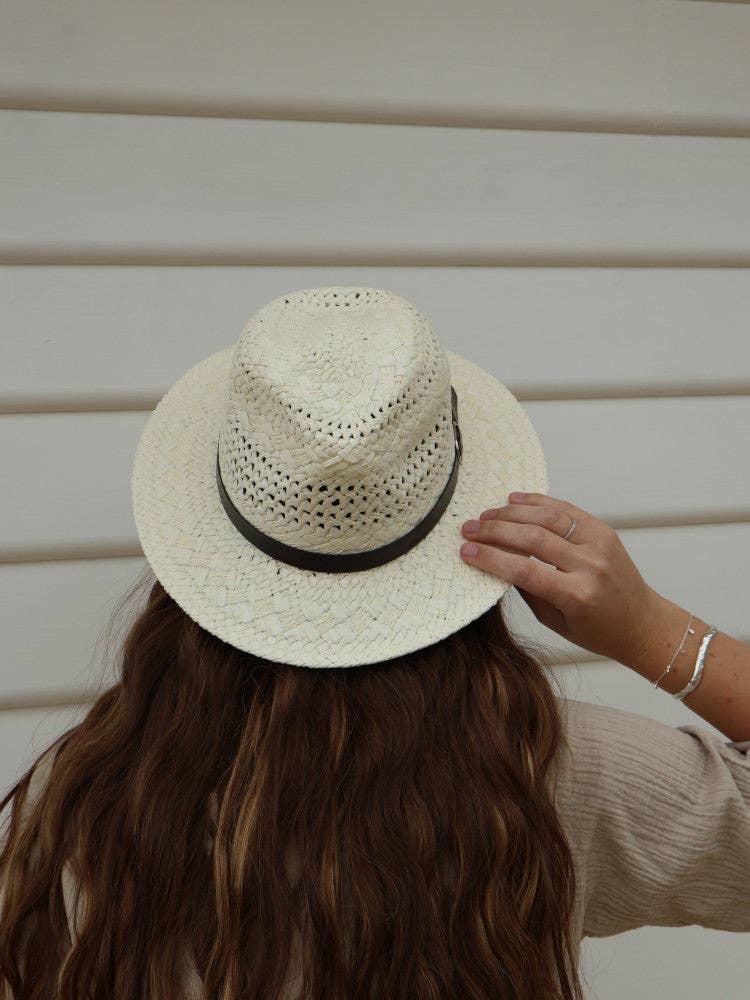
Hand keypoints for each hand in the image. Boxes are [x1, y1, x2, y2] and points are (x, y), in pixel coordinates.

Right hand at [459, 492, 661, 665]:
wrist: (642, 623)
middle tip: (468, 529)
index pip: (524, 570)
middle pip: (533, 539)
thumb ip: (527, 590)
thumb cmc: (597, 630)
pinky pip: (566, 510)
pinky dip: (538, 502)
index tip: (465, 551)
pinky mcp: (604, 530)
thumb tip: (496, 561)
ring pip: (548, 517)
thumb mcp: (555, 622)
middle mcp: (590, 566)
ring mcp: (600, 544)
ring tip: (486, 514)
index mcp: (577, 595)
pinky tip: (514, 500)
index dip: (491, 558)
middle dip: (495, 531)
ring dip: (512, 513)